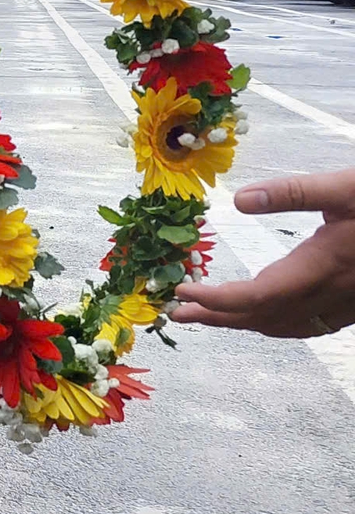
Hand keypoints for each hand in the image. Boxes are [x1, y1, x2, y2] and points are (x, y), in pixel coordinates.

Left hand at [171, 168, 354, 335]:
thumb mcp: (345, 187)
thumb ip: (293, 193)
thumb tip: (240, 200)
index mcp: (321, 267)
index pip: (255, 296)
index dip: (215, 300)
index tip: (180, 291)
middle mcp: (331, 293)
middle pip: (263, 317)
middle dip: (217, 317)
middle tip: (176, 311)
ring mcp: (346, 304)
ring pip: (286, 326)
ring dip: (244, 323)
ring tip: (208, 316)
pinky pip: (309, 325)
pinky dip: (277, 324)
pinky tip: (268, 315)